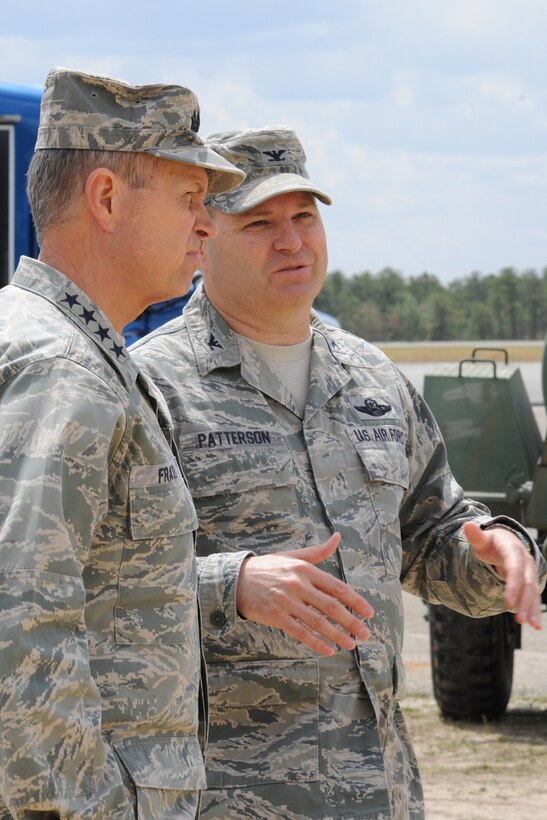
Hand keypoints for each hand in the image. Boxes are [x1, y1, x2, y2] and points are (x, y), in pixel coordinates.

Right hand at [236, 533, 373, 655]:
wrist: (236, 580)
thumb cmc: (268, 567)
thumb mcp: (293, 556)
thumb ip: (318, 551)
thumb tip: (338, 537)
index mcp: (305, 569)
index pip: (337, 587)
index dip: (355, 601)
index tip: (369, 613)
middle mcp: (298, 584)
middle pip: (331, 606)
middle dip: (352, 622)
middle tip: (366, 634)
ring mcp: (286, 602)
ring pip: (318, 622)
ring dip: (337, 635)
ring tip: (352, 644)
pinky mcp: (276, 616)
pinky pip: (300, 632)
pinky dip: (316, 642)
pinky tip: (328, 650)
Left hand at [463, 521, 542, 629]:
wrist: (504, 541)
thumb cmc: (490, 542)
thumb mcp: (482, 540)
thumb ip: (475, 536)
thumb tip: (467, 525)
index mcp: (512, 549)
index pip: (514, 567)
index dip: (513, 585)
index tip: (508, 602)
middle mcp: (525, 560)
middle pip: (527, 582)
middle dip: (524, 601)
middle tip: (519, 619)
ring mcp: (529, 571)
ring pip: (533, 591)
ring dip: (531, 608)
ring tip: (529, 624)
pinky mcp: (529, 581)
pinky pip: (534, 596)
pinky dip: (535, 609)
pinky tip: (535, 624)